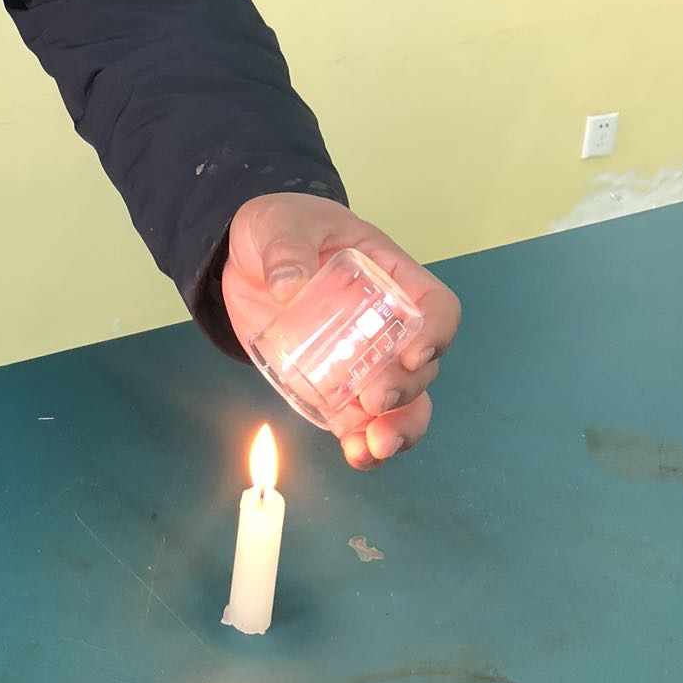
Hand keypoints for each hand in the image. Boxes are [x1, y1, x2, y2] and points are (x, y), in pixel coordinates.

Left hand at [221, 193, 460, 469]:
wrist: (245, 260)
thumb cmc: (277, 229)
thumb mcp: (277, 226)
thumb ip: (285, 251)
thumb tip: (289, 287)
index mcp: (389, 276)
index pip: (434, 305)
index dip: (436, 332)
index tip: (413, 354)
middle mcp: (388, 324)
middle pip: (422, 364)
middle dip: (407, 389)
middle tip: (375, 400)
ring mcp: (364, 360)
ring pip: (403, 403)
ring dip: (400, 429)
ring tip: (376, 446)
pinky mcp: (336, 386)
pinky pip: (361, 421)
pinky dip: (364, 444)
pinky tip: (356, 455)